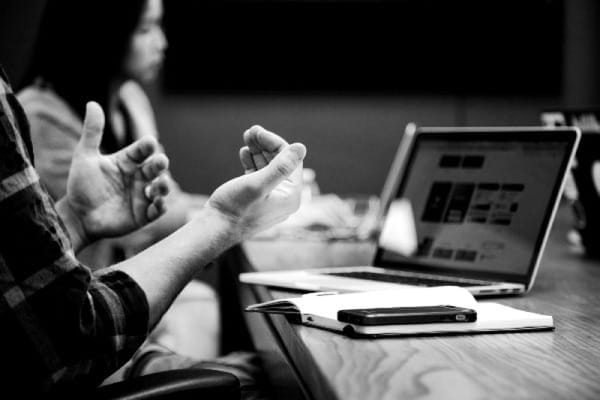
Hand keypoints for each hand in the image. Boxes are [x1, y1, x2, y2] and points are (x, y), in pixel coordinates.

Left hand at [60, 102, 169, 246]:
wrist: (77, 216)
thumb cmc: (81, 185)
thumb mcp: (84, 157)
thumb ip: (92, 132)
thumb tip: (92, 103)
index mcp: (127, 162)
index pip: (140, 151)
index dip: (146, 146)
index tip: (149, 142)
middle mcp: (137, 177)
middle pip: (154, 168)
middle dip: (159, 164)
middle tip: (161, 161)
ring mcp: (142, 196)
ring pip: (160, 189)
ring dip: (164, 186)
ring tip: (161, 184)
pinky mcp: (143, 215)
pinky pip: (157, 210)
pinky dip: (160, 206)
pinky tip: (158, 203)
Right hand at [205, 125, 305, 238]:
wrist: (213, 230)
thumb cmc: (234, 209)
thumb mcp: (257, 184)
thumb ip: (280, 167)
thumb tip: (301, 147)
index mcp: (291, 196)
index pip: (290, 160)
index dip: (274, 143)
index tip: (257, 131)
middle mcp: (285, 199)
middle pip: (280, 163)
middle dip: (265, 145)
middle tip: (250, 131)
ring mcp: (271, 200)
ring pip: (268, 168)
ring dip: (258, 151)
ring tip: (246, 137)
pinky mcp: (258, 200)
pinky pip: (260, 176)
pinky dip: (252, 163)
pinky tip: (244, 153)